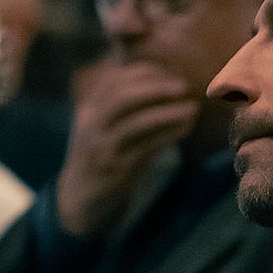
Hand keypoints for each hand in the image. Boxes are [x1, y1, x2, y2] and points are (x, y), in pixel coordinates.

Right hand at [55, 60, 198, 235]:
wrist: (79, 200)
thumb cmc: (101, 158)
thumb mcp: (104, 127)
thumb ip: (124, 106)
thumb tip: (161, 81)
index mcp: (88, 109)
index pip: (115, 80)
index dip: (144, 73)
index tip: (170, 74)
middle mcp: (90, 125)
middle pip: (123, 96)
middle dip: (156, 88)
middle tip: (184, 86)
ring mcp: (101, 148)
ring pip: (136, 122)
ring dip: (168, 113)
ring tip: (193, 108)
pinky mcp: (115, 169)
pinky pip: (146, 148)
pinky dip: (169, 135)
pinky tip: (186, 128)